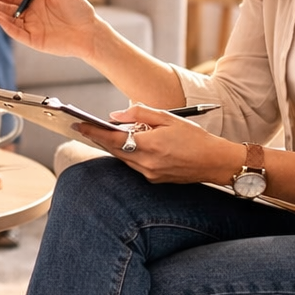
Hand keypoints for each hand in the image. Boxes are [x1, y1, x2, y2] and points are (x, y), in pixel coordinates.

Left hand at [78, 103, 235, 184]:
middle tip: (85, 127)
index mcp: (150, 146)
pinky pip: (134, 165)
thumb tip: (115, 116)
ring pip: (123, 158)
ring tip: (105, 133)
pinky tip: (128, 144)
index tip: (78, 124)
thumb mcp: (168, 118)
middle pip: (114, 150)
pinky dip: (128, 154)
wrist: (216, 162)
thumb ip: (140, 114)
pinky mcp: (154, 180)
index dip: (93, 132)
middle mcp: (147, 163)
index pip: (112, 139)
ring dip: (114, 146)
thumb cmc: (195, 138)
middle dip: (100, 139)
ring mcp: (150, 174)